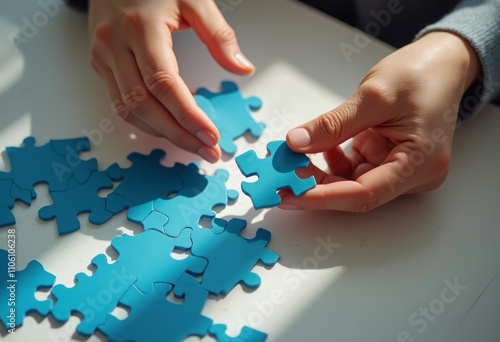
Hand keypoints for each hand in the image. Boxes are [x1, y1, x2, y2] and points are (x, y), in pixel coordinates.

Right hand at [88, 0, 254, 162]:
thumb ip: (219, 35)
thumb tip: (243, 68)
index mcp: (141, 27)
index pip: (164, 83)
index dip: (187, 115)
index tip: (210, 136)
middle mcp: (115, 43)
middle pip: (144, 104)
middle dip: (177, 134)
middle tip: (206, 150)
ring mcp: (102, 55)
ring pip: (128, 109)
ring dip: (160, 134)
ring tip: (191, 145)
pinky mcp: (99, 63)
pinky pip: (119, 103)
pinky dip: (144, 122)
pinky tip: (167, 129)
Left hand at [280, 31, 480, 211]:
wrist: (442, 62)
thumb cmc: (422, 74)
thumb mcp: (374, 95)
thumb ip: (334, 124)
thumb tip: (295, 143)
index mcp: (419, 164)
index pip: (365, 194)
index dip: (323, 198)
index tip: (289, 195)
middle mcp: (412, 174)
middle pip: (356, 191)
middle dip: (316, 185)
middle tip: (279, 178)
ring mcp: (399, 168)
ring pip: (351, 181)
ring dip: (319, 172)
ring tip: (291, 158)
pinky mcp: (387, 158)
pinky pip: (354, 168)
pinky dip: (332, 159)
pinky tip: (317, 146)